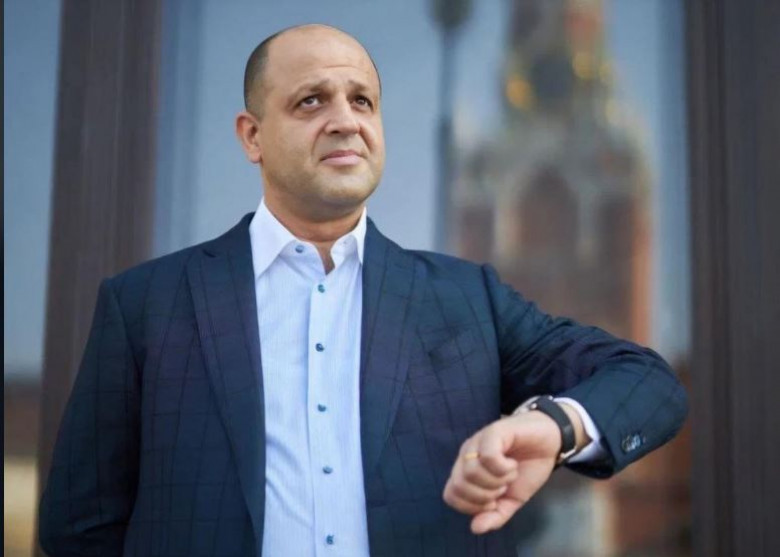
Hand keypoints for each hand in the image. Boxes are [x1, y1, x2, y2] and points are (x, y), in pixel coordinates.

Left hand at [442, 410, 563, 534]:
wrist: (550, 443)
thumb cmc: (527, 469)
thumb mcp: (513, 499)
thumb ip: (495, 515)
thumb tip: (475, 528)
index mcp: (466, 470)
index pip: (451, 495)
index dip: (473, 506)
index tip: (495, 501)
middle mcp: (467, 455)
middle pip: (459, 485)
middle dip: (485, 495)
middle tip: (503, 487)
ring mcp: (478, 441)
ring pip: (471, 472)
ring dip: (496, 481)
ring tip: (510, 474)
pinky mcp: (493, 431)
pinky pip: (488, 457)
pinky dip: (503, 468)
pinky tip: (512, 464)